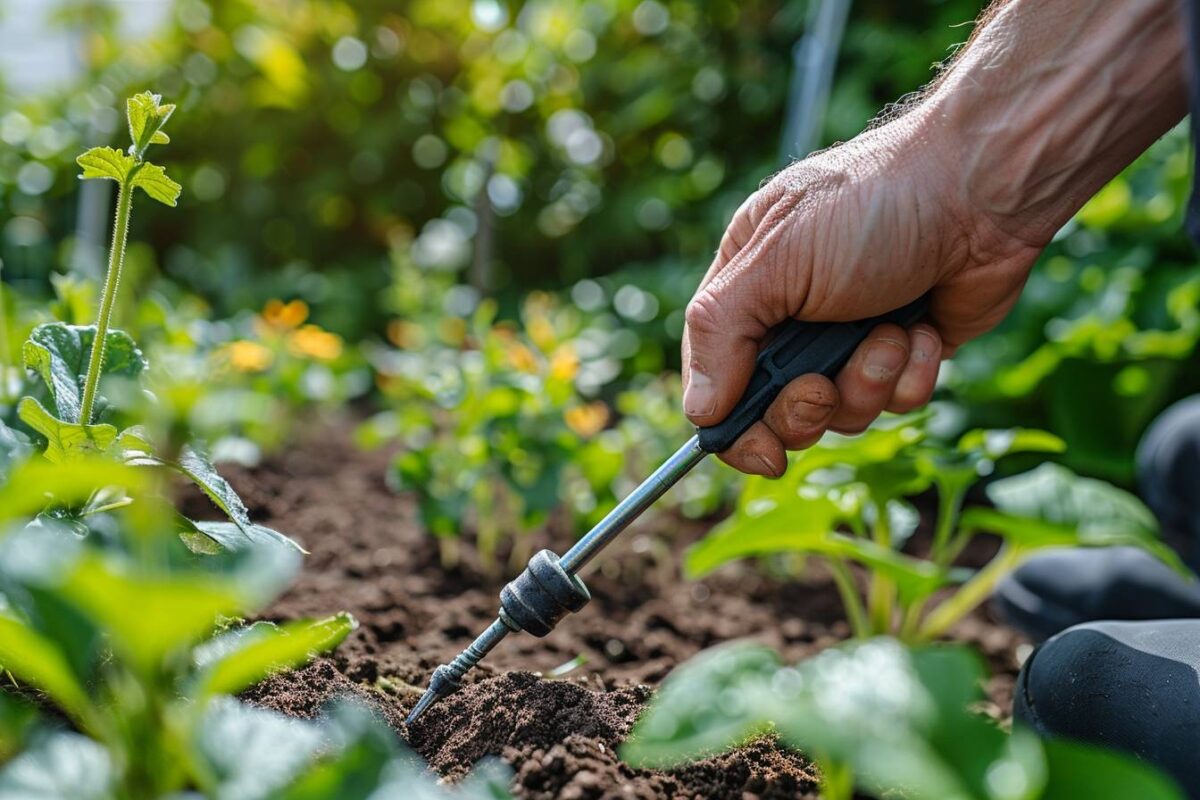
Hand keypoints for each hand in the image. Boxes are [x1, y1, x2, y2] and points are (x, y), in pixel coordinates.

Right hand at [682, 114, 1043, 476]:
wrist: (980, 188)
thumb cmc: (870, 206)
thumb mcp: (775, 261)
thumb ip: (721, 333)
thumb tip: (700, 411)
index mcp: (747, 288)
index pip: (716, 379)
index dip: (735, 425)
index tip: (764, 451)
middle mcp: (792, 318)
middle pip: (777, 411)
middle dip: (808, 407)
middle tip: (825, 384)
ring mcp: (850, 337)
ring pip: (842, 412)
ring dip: (868, 381)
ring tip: (891, 332)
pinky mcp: (905, 352)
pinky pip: (897, 401)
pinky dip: (913, 374)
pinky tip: (925, 329)